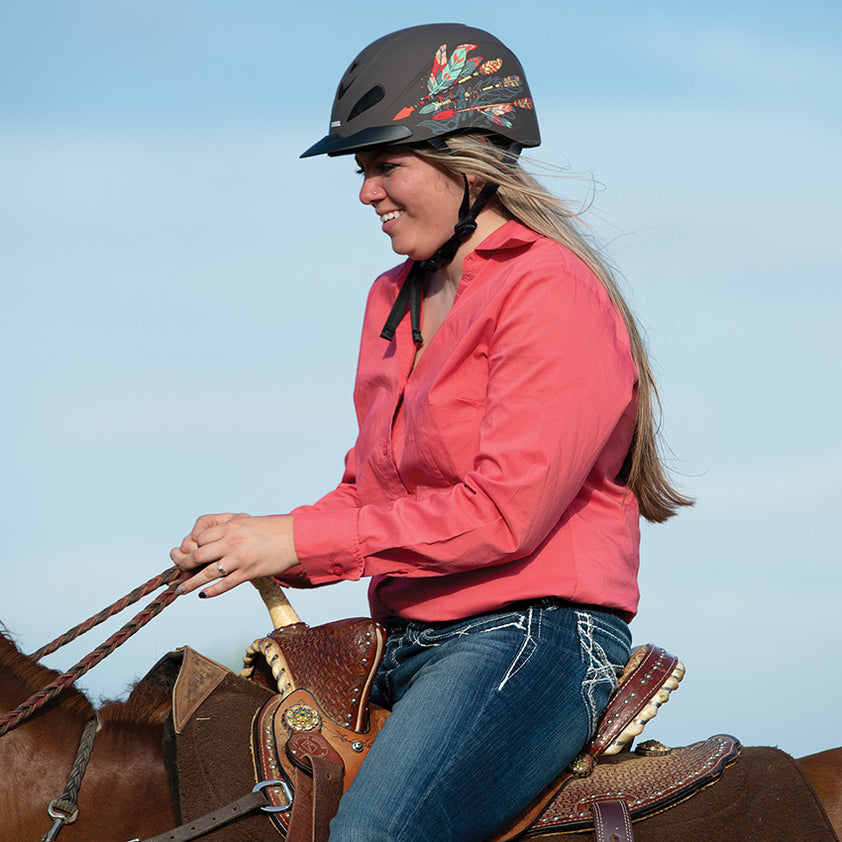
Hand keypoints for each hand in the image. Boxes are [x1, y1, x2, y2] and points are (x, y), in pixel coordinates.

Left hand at [170, 512, 299, 598]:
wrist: (296, 538)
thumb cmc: (273, 529)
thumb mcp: (247, 521)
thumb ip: (229, 528)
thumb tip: (211, 538)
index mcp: (230, 526)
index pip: (200, 538)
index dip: (191, 546)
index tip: (187, 553)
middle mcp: (231, 542)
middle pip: (198, 555)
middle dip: (184, 566)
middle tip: (178, 572)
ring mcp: (239, 559)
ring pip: (207, 573)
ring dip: (190, 583)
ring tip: (181, 590)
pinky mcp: (248, 573)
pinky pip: (224, 585)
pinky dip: (211, 591)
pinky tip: (203, 595)